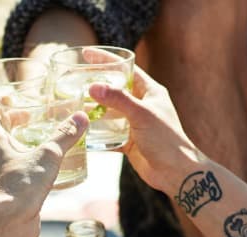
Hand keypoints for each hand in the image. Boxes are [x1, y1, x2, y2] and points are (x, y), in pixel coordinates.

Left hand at [0, 103, 87, 212]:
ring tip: (28, 140)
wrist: (10, 222)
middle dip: (4, 121)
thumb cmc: (22, 185)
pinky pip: (0, 168)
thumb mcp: (48, 155)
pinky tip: (29, 166)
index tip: (7, 97)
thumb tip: (81, 117)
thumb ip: (64, 136)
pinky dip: (11, 162)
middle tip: (23, 117)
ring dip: (7, 142)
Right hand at [86, 54, 201, 194]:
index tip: (86, 54)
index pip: (126, 68)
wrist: (175, 172)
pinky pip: (108, 133)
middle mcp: (142, 105)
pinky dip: (96, 132)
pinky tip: (80, 130)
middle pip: (114, 89)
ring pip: (109, 112)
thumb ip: (118, 100)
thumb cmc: (166, 140)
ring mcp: (134, 123)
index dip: (107, 60)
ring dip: (93, 109)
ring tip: (72, 105)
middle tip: (74, 81)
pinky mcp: (129, 141)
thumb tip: (94, 86)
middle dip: (96, 85)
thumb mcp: (142, 115)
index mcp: (150, 91)